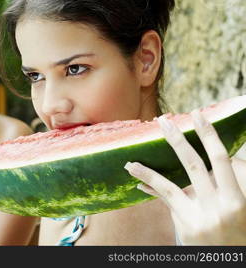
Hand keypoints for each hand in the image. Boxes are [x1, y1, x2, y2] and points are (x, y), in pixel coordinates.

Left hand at [124, 110, 245, 244]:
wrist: (229, 263)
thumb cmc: (232, 233)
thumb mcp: (233, 209)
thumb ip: (217, 187)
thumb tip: (193, 166)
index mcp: (237, 198)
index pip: (222, 159)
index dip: (210, 135)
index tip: (198, 115)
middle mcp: (223, 204)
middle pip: (197, 163)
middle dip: (179, 138)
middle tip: (164, 120)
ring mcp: (204, 215)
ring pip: (176, 180)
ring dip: (154, 164)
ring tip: (139, 148)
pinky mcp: (187, 224)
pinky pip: (166, 196)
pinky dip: (150, 181)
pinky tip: (135, 172)